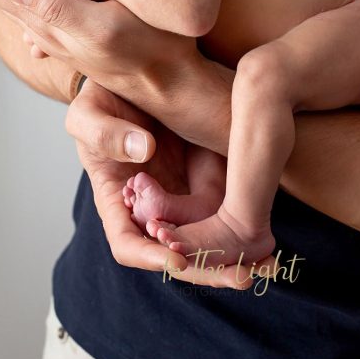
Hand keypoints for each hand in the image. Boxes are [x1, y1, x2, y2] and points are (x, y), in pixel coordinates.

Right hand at [67, 80, 259, 288]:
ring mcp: (182, 202)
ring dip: (236, 261)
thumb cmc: (104, 101)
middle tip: (242, 276)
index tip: (177, 258)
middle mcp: (151, 211)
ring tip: (267, 265)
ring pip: (208, 247)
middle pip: (176, 258)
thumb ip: (105, 133)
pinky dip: (248, 237)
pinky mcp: (210, 186)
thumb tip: (144, 151)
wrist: (139, 81)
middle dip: (208, 271)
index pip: (128, 243)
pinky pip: (228, 219)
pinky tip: (270, 243)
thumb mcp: (89, 113)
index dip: (150, 256)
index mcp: (116, 201)